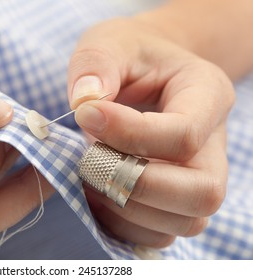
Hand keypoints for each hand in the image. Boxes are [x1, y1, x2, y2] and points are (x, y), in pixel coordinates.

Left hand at [67, 18, 234, 246]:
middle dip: (136, 185)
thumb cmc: (129, 56)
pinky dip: (124, 225)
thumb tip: (84, 103)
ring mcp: (199, 176)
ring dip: (127, 208)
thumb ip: (95, 63)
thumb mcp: (109, 42)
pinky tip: (96, 194)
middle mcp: (213, 143)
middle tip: (91, 160)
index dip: (129, 134)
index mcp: (207, 94)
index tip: (84, 115)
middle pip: (200, 192)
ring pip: (185, 221)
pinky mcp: (176, 199)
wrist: (144, 74)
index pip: (183, 134)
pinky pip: (161, 234)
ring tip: (90, 175)